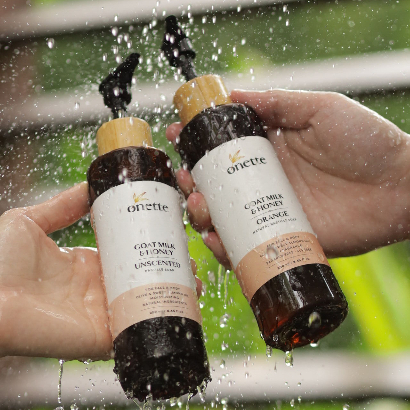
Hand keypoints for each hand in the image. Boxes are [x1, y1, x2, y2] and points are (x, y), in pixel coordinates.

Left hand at [0, 183, 201, 359]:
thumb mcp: (31, 221)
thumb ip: (62, 204)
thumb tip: (87, 184)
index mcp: (84, 265)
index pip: (126, 254)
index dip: (149, 244)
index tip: (169, 233)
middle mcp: (97, 289)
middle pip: (141, 278)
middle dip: (169, 269)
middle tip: (190, 257)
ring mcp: (101, 313)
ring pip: (145, 303)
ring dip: (173, 293)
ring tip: (194, 279)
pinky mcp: (103, 334)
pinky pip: (139, 327)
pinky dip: (163, 317)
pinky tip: (184, 304)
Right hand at [166, 90, 409, 263]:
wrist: (400, 187)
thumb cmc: (366, 142)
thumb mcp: (320, 108)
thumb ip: (278, 102)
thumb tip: (233, 93)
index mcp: (269, 149)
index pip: (223, 147)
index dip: (197, 142)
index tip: (177, 135)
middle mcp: (265, 181)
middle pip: (216, 184)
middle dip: (192, 180)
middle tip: (185, 177)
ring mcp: (271, 211)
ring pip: (224, 216)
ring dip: (201, 213)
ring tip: (198, 204)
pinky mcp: (282, 238)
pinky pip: (245, 247)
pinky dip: (225, 247)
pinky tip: (216, 239)